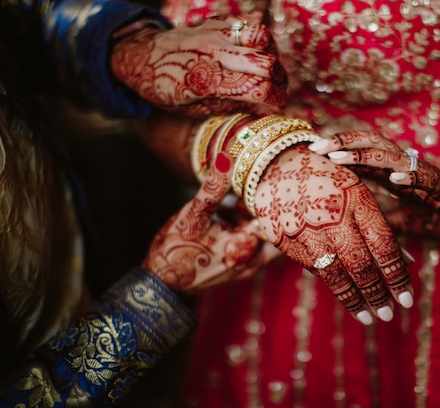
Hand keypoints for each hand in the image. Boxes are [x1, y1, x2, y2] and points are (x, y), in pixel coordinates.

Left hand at [110, 12, 286, 116]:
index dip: (276, 102)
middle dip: (280, 82)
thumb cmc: (165, 88)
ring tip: (267, 68)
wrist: (139, 55)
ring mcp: (216, 33)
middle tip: (277, 91)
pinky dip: (259, 37)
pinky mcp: (216, 21)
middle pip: (267, 64)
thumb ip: (229, 106)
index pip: (258, 90)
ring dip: (272, 55)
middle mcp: (214, 54)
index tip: (278, 108)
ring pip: (263, 36)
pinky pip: (249, 22)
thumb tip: (261, 107)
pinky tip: (255, 51)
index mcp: (208, 81)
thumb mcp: (194, 109)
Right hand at [143, 152, 278, 292]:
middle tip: (266, 186)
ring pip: (264, 238)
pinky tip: (230, 215)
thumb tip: (227, 157)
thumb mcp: (195, 213)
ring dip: (256, 218)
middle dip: (270, 208)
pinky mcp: (239, 269)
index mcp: (247, 243)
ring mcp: (247, 266)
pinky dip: (247, 230)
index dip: (278, 197)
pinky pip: (253, 246)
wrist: (161, 281)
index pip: (277, 217)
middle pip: (275, 229)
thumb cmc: (176, 248)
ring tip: (241, 200)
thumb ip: (214, 187)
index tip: (276, 180)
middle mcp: (253, 258)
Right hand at [254, 144, 414, 324]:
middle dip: (378, 295)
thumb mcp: (357, 189)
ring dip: (355, 300)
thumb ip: (378, 224)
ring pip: (336, 275)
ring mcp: (308, 231)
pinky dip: (334, 286)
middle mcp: (333, 217)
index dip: (397, 276)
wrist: (275, 163)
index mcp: (356, 199)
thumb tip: (404, 261)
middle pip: (361, 265)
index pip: (383, 245)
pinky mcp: (287, 242)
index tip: (407, 298)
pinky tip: (347, 299)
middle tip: (389, 315)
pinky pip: (316, 270)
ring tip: (369, 317)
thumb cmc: (327, 176)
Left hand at [309, 131, 439, 238]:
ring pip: (391, 156)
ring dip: (365, 156)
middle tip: (316, 147)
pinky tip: (394, 180)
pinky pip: (425, 178)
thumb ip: (379, 215)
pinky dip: (410, 177)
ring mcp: (422, 173)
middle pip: (370, 145)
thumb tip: (351, 223)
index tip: (310, 152)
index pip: (360, 154)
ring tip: (340, 157)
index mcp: (391, 172)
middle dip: (343, 143)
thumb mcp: (399, 219)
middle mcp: (403, 166)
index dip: (336, 150)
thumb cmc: (438, 213)